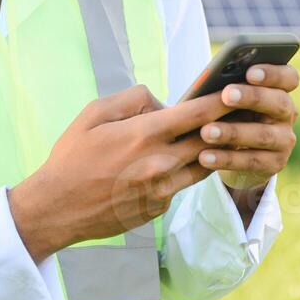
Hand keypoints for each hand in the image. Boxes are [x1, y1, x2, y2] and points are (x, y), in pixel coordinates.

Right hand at [9, 84, 238, 262]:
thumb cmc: (72, 157)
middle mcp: (160, 163)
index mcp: (145, 134)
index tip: (241, 90)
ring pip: (203, 165)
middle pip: (210, 140)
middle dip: (227, 125)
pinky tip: (174, 164)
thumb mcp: (94, 114)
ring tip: (218, 136)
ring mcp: (163, 190)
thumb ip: (132, 99)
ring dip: (211, 150)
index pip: (198, 113)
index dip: (223, 100)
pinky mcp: (159, 208)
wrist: (57, 209)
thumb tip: (162, 102)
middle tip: (243, 112)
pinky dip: (182, 171)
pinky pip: (181, 184)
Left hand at [198, 63, 299, 191]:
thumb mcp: (230, 99)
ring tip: (206, 132)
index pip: (288, 77)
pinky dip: (226, 159)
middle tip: (226, 95)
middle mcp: (287, 113)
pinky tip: (205, 156)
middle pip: (279, 102)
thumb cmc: (229, 114)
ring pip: (263, 135)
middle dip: (253, 97)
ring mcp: (285, 140)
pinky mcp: (276, 164)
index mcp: (280, 89)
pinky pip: (251, 161)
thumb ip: (228, 86)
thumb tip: (209, 78)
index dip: (273, 73)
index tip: (250, 72)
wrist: (235, 153)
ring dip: (233, 132)